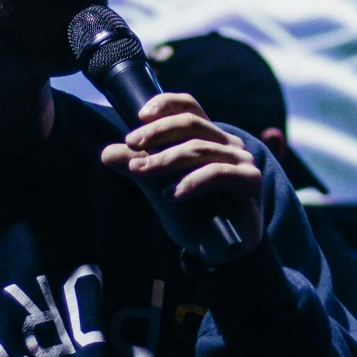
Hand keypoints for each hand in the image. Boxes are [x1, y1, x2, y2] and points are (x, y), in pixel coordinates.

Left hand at [99, 93, 267, 259]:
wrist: (220, 253)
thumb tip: (107, 152)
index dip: (166, 104)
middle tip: (131, 144)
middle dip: (157, 132)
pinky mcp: (249, 180)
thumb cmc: (194, 217)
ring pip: (198, 148)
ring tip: (140, 172)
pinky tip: (170, 195)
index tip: (139, 116)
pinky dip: (189, 182)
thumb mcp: (159, 190)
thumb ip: (140, 169)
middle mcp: (228, 144)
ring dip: (164, 159)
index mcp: (210, 139)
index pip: (190, 108)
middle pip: (192, 123)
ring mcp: (242, 161)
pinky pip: (216, 173)